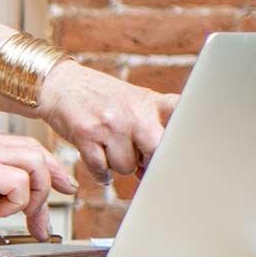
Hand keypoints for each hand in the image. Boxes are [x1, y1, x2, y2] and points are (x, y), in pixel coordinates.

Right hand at [0, 128, 76, 238]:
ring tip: (21, 213)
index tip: (59, 184)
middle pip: (37, 152)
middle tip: (48, 210)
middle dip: (52, 181)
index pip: (24, 145)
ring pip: (34, 162)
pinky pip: (17, 181)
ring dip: (35, 193)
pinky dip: (16, 200)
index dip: (47, 166)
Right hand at [36, 64, 176, 178]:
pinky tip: (99, 160)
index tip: (194, 150)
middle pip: (157, 151)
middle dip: (149, 162)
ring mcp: (109, 123)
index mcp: (150, 102)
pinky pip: (101, 170)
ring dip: (118, 165)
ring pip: (126, 167)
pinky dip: (100, 173)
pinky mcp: (86, 134)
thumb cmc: (102, 98)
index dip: (190, 134)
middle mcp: (133, 111)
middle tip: (139, 158)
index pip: (182, 113)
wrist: (61, 83)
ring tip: (110, 147)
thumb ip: (154, 126)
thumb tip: (162, 169)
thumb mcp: (135, 100)